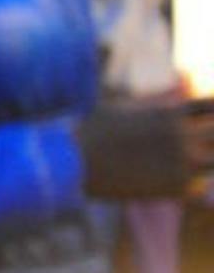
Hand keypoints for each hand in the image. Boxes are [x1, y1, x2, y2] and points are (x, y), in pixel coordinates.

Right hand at [79, 98, 213, 197]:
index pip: (211, 106)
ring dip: (205, 167)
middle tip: (197, 149)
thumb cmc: (87, 132)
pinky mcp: (174, 188)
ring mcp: (181, 162)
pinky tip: (177, 192)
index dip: (212, 114)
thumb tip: (125, 80)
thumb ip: (138, 106)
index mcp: (169, 113)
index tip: (204, 123)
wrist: (73, 162)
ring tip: (184, 171)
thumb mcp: (113, 107)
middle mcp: (181, 135)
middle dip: (211, 140)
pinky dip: (193, 192)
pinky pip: (199, 191)